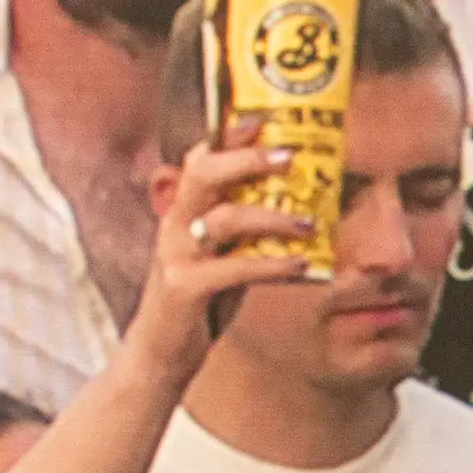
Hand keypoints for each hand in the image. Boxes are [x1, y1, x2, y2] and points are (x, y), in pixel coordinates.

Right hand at [129, 128, 316, 372]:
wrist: (161, 355)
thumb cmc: (200, 304)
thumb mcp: (224, 257)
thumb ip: (247, 232)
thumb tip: (298, 207)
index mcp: (183, 213)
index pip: (200, 159)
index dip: (228, 135)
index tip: (264, 117)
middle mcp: (175, 226)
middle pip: (204, 174)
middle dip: (247, 159)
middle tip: (289, 156)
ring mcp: (176, 256)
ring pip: (223, 218)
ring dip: (273, 216)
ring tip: (310, 222)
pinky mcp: (184, 289)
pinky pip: (234, 269)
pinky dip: (272, 264)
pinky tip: (301, 265)